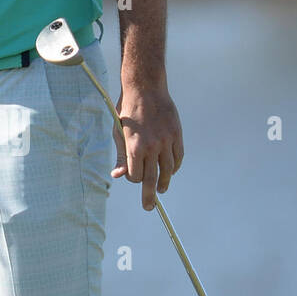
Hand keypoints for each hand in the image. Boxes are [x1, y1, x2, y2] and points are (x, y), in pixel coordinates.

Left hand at [111, 84, 183, 210]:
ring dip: (165, 182)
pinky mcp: (177, 134)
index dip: (133, 179)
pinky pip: (178, 157)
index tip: (132, 176)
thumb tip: (118, 176)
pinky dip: (174, 167)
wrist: (145, 88)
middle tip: (149, 207)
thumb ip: (121, 156)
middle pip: (153, 179)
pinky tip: (170, 171)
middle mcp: (152, 146)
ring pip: (168, 170)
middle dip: (150, 196)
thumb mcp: (118, 132)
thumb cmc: (127, 111)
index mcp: (135, 147)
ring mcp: (167, 140)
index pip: (136, 176)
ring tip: (162, 189)